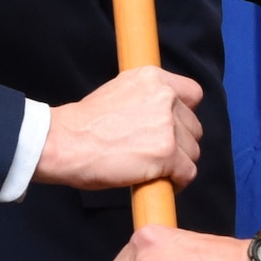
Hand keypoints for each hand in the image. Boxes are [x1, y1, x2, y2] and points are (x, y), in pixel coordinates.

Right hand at [35, 66, 202, 190]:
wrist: (66, 142)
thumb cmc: (85, 123)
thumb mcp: (119, 91)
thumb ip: (147, 97)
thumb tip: (165, 115)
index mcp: (153, 78)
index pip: (193, 94)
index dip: (184, 114)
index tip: (173, 127)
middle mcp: (165, 97)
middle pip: (194, 127)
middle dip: (180, 143)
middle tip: (157, 154)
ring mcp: (167, 125)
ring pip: (193, 151)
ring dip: (178, 163)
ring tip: (155, 170)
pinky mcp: (166, 154)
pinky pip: (188, 172)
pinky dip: (177, 181)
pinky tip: (160, 182)